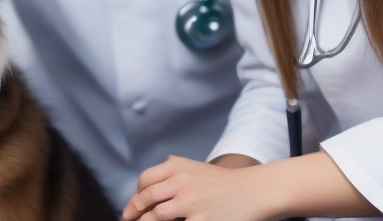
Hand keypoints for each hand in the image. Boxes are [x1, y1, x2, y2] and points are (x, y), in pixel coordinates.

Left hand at [122, 155, 277, 220]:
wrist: (253, 190)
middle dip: (133, 212)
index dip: (135, 195)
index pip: (145, 180)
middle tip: (128, 220)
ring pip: (156, 216)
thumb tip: (146, 182)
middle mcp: (182, 182)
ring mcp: (191, 203)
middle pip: (145, 198)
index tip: (132, 207)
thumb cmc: (222, 182)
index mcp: (177, 166)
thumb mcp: (194, 166)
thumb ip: (172, 168)